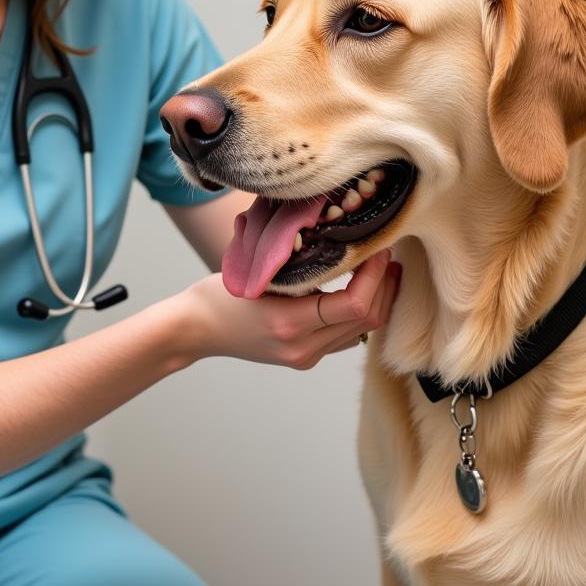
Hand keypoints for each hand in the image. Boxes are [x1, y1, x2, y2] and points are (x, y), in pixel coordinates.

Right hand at [176, 249, 400, 369]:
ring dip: (379, 300)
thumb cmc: (220, 293)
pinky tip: (362, 289)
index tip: (379, 249)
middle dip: (385, 285)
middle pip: (367, 321)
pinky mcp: (306, 357)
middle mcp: (302, 347)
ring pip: (363, 332)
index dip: (375, 277)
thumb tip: (334, 228)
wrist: (196, 329)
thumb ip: (295, 259)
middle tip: (389, 253)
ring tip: (383, 268)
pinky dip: (360, 313)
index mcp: (289, 324)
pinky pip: (347, 337)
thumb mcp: (256, 270)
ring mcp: (305, 357)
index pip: (354, 305)